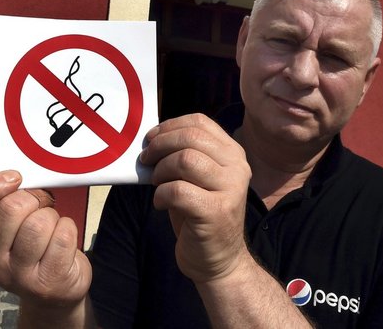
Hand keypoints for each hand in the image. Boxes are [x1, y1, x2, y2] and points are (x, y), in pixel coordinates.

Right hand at [0, 171, 91, 307]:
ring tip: (51, 227)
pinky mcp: (47, 282)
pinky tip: (62, 241)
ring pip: (39, 223)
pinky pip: (64, 236)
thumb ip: (6, 202)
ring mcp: (18, 277)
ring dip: (52, 216)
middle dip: (34, 198)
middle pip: (11, 209)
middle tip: (42, 203)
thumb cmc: (30, 246)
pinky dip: (68, 229)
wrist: (53, 292)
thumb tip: (20, 177)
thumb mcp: (8, 227)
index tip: (15, 178)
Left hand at [139, 114, 252, 282]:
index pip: (199, 122)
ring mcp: (230, 189)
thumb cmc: (200, 215)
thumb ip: (184, 154)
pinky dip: (161, 195)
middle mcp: (237, 167)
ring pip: (185, 160)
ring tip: (156, 184)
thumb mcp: (197, 178)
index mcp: (232, 153)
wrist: (219, 261)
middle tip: (145, 160)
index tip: (151, 139)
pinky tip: (160, 203)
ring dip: (160, 170)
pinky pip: (178, 190)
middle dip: (160, 145)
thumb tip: (150, 139)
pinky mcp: (217, 212)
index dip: (169, 126)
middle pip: (190, 137)